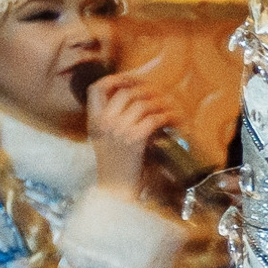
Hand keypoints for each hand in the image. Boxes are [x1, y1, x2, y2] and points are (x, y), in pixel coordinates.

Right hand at [87, 72, 180, 199]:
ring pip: (143, 103)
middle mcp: (104, 122)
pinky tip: (174, 120)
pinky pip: (155, 118)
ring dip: (161, 102)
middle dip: (147, 89)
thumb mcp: (104, 139)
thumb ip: (111, 118)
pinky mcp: (135, 139)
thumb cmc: (115, 165)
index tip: (131, 79)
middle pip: (126, 92)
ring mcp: (118, 130)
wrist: (116, 189)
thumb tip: (134, 97)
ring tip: (171, 107)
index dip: (115, 78)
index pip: (96, 88)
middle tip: (160, 93)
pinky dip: (168, 116)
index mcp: (94, 121)